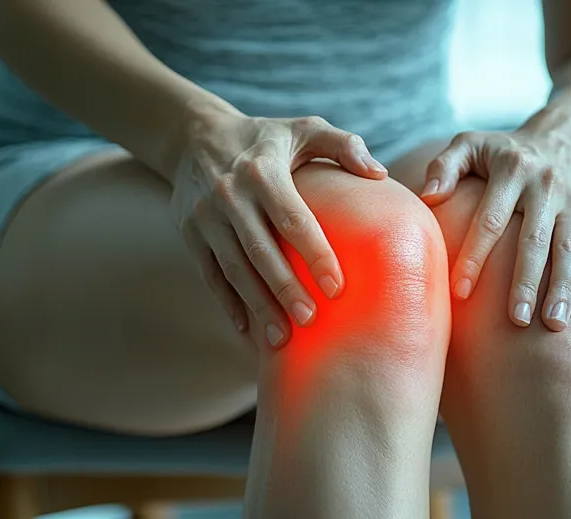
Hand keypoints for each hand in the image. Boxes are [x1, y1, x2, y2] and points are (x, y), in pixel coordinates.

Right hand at [171, 104, 387, 348]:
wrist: (192, 136)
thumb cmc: (264, 138)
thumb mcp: (304, 128)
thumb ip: (344, 145)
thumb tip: (380, 175)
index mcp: (263, 171)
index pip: (293, 219)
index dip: (315, 254)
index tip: (338, 288)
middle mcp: (230, 195)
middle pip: (260, 251)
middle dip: (284, 289)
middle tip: (311, 320)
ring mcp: (206, 218)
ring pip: (234, 269)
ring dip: (257, 306)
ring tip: (282, 339)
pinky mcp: (190, 234)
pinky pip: (210, 275)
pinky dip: (228, 304)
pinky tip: (248, 330)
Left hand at [419, 129, 570, 330]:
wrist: (569, 137)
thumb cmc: (505, 150)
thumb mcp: (470, 144)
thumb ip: (443, 166)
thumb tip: (427, 197)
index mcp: (512, 172)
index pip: (490, 220)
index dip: (474, 256)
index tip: (460, 291)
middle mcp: (546, 188)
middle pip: (533, 242)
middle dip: (524, 283)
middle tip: (514, 320)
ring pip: (568, 251)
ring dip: (561, 288)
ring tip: (551, 324)